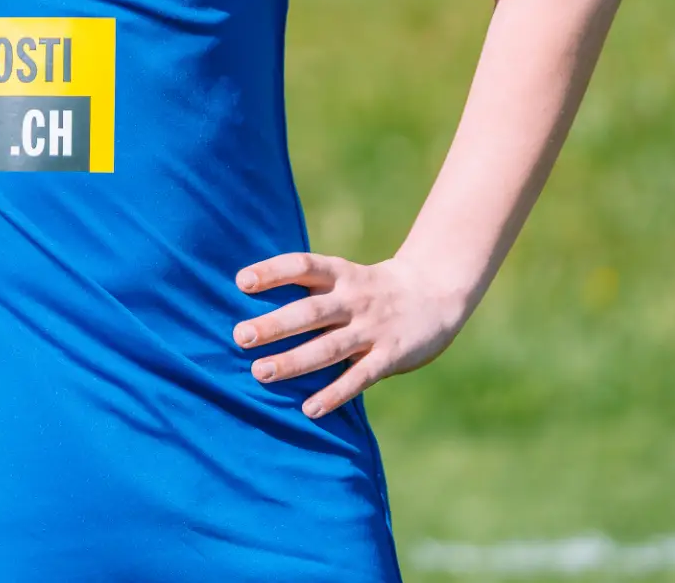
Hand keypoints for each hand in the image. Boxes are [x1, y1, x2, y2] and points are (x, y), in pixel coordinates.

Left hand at [232, 250, 473, 417]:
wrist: (435, 292)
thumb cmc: (370, 288)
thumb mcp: (344, 276)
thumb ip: (310, 291)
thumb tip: (253, 309)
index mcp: (340, 274)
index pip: (302, 266)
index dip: (272, 272)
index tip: (241, 281)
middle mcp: (354, 299)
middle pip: (310, 312)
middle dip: (275, 325)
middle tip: (240, 337)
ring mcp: (373, 329)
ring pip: (329, 347)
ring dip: (294, 362)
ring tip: (261, 373)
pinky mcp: (391, 356)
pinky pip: (360, 377)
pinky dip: (334, 394)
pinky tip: (309, 409)